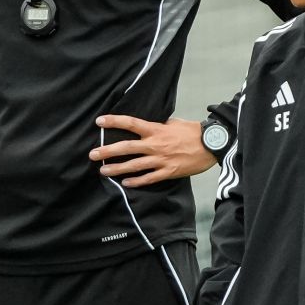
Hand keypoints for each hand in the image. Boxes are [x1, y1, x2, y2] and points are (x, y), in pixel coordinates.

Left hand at [91, 115, 211, 187]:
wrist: (211, 145)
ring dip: (117, 168)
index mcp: (156, 130)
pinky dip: (136, 181)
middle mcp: (155, 145)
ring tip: (103, 171)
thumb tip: (147, 126)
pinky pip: (149, 178)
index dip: (115, 121)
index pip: (131, 124)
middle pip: (127, 148)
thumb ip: (159, 125)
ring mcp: (161, 160)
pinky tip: (126, 183)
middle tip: (93, 154)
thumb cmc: (193, 132)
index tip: (99, 122)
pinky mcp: (168, 172)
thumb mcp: (174, 123)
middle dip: (107, 151)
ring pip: (134, 165)